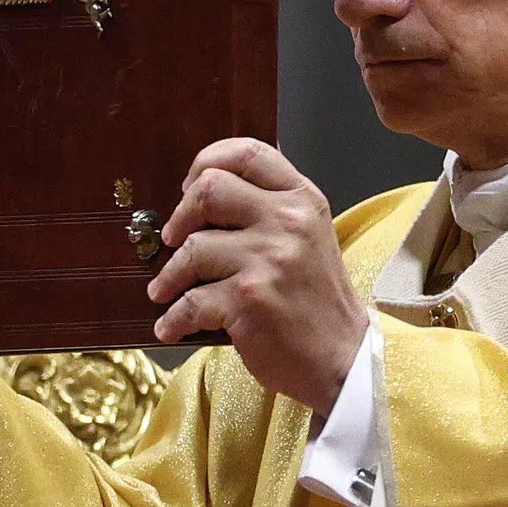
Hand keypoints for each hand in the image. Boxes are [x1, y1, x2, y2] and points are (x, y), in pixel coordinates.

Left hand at [147, 139, 367, 417]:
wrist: (342, 354)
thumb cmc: (317, 296)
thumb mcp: (309, 233)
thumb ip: (272, 206)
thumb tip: (209, 188)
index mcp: (303, 198)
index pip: (249, 152)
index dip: (208, 160)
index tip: (190, 185)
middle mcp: (288, 220)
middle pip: (210, 189)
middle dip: (179, 215)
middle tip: (174, 238)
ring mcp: (269, 258)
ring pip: (192, 248)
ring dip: (168, 276)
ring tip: (165, 290)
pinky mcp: (250, 300)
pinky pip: (190, 301)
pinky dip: (173, 318)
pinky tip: (173, 326)